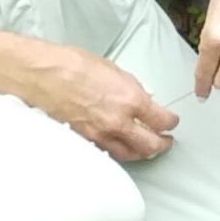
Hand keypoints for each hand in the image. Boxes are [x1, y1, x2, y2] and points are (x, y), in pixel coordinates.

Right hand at [22, 43, 178, 160]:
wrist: (47, 76)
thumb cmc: (79, 66)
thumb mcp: (116, 71)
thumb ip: (132, 89)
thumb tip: (142, 100)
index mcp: (131, 100)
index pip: (160, 120)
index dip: (170, 122)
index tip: (172, 122)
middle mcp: (119, 122)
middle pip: (149, 145)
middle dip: (162, 144)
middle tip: (166, 141)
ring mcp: (100, 135)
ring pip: (129, 155)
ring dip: (142, 153)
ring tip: (148, 150)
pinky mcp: (85, 142)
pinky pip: (108, 154)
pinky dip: (120, 153)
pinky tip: (122, 149)